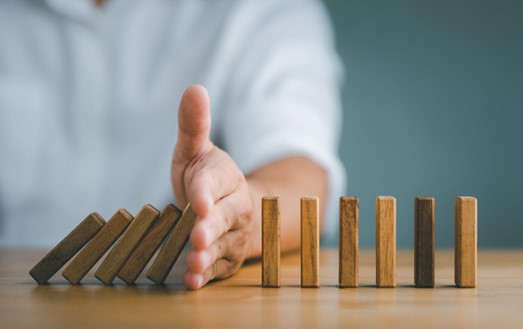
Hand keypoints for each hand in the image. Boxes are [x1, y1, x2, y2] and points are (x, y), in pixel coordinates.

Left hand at [171, 85, 253, 289]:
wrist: (231, 206)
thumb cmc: (207, 178)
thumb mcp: (196, 150)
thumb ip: (194, 125)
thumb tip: (194, 88)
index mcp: (226, 177)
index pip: (215, 183)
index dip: (206, 193)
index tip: (198, 202)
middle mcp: (236, 206)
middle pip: (225, 217)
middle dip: (211, 227)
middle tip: (197, 236)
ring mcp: (234, 234)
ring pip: (224, 245)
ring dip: (208, 256)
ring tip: (194, 265)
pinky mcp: (229, 256)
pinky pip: (220, 267)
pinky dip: (207, 276)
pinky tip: (192, 282)